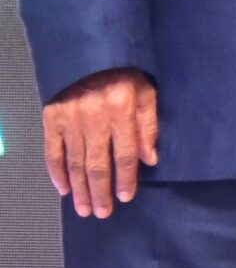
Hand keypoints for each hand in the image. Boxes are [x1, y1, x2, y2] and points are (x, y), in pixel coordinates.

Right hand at [43, 68, 157, 217]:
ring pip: (76, 162)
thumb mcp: (146, 93)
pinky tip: (63, 189)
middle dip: (101, 192)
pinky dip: (57, 172)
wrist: (90, 53)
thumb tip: (150, 159)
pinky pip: (53, 151)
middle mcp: (94, 118)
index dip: (126, 178)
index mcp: (121, 111)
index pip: (124, 154)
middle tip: (103, 214)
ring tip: (85, 209)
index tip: (127, 197)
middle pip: (98, 164)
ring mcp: (70, 119)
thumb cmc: (125, 73)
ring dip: (80, 189)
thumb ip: (149, 125)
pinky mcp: (51, 118)